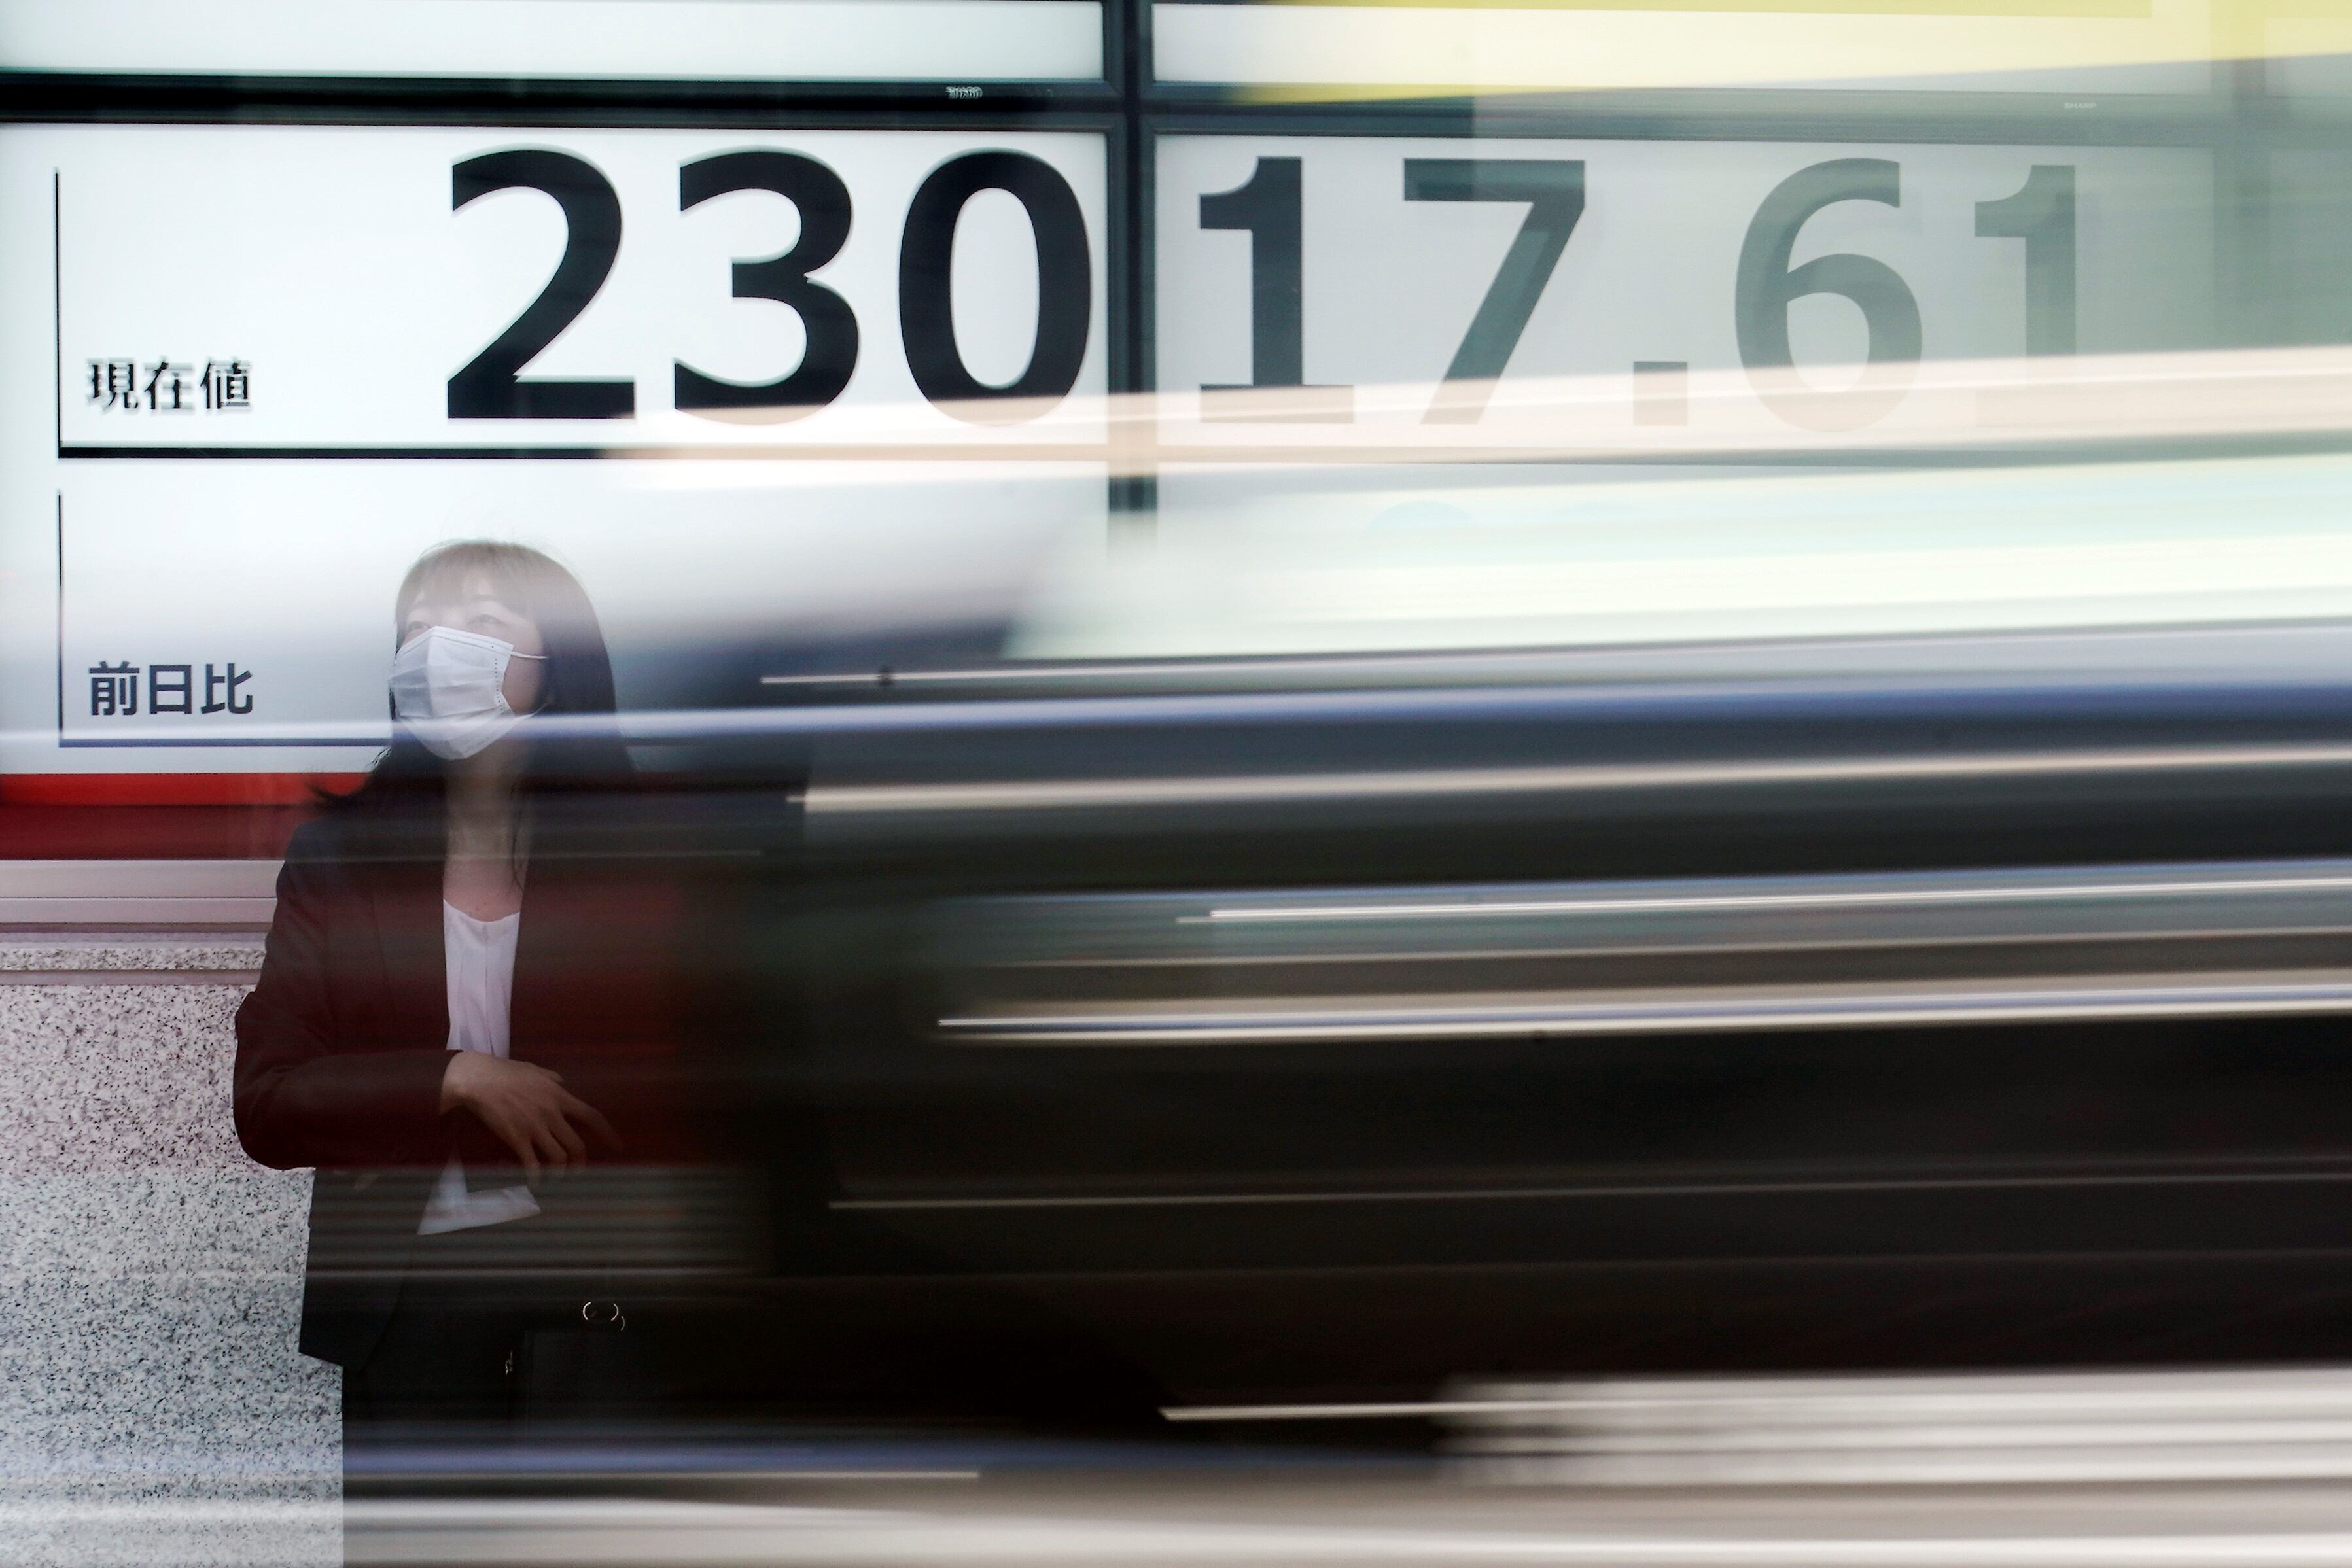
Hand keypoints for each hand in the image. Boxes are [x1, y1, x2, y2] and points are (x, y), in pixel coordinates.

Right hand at [438, 1052, 619, 1182]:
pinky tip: (535, 1181)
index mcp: (559, 1096)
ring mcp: (534, 1127)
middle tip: (578, 1168)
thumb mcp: (535, 1070)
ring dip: (560, 1170)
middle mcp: (551, 1113)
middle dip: (581, 1160)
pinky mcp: (516, 1138)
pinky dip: (536, 1176)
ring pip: (559, 1157)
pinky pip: (532, 1164)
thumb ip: (552, 1078)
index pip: (592, 1116)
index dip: (607, 1133)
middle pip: (577, 1144)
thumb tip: (562, 1082)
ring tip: (558, 1175)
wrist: (478, 1079)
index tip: (617, 1145)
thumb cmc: (505, 1072)